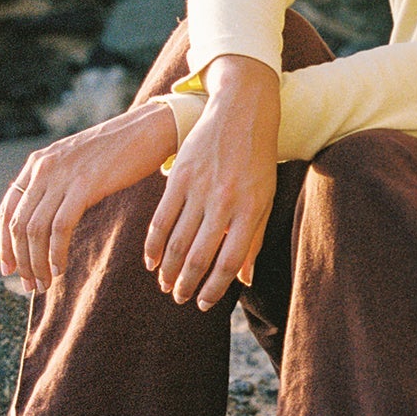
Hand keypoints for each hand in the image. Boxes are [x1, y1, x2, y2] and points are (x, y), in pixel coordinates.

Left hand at [0, 101, 175, 294]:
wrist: (148, 129)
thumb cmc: (118, 151)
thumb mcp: (76, 163)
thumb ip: (57, 184)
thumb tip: (47, 217)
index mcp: (38, 164)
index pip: (6, 210)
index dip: (4, 243)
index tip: (10, 268)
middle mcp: (43, 169)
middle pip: (18, 225)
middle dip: (21, 260)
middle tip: (30, 285)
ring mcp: (63, 176)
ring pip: (35, 230)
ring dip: (37, 263)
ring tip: (45, 284)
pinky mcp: (85, 185)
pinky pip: (60, 227)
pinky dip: (56, 253)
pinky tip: (60, 268)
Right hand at [143, 55, 279, 311]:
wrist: (241, 111)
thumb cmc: (258, 160)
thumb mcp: (265, 198)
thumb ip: (254, 240)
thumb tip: (245, 281)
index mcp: (250, 210)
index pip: (230, 261)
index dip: (215, 288)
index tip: (204, 304)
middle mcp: (225, 202)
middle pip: (199, 255)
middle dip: (187, 284)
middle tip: (179, 299)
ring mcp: (200, 189)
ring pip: (177, 241)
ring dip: (169, 269)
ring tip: (166, 285)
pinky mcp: (179, 177)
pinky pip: (161, 218)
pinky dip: (154, 244)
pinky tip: (151, 260)